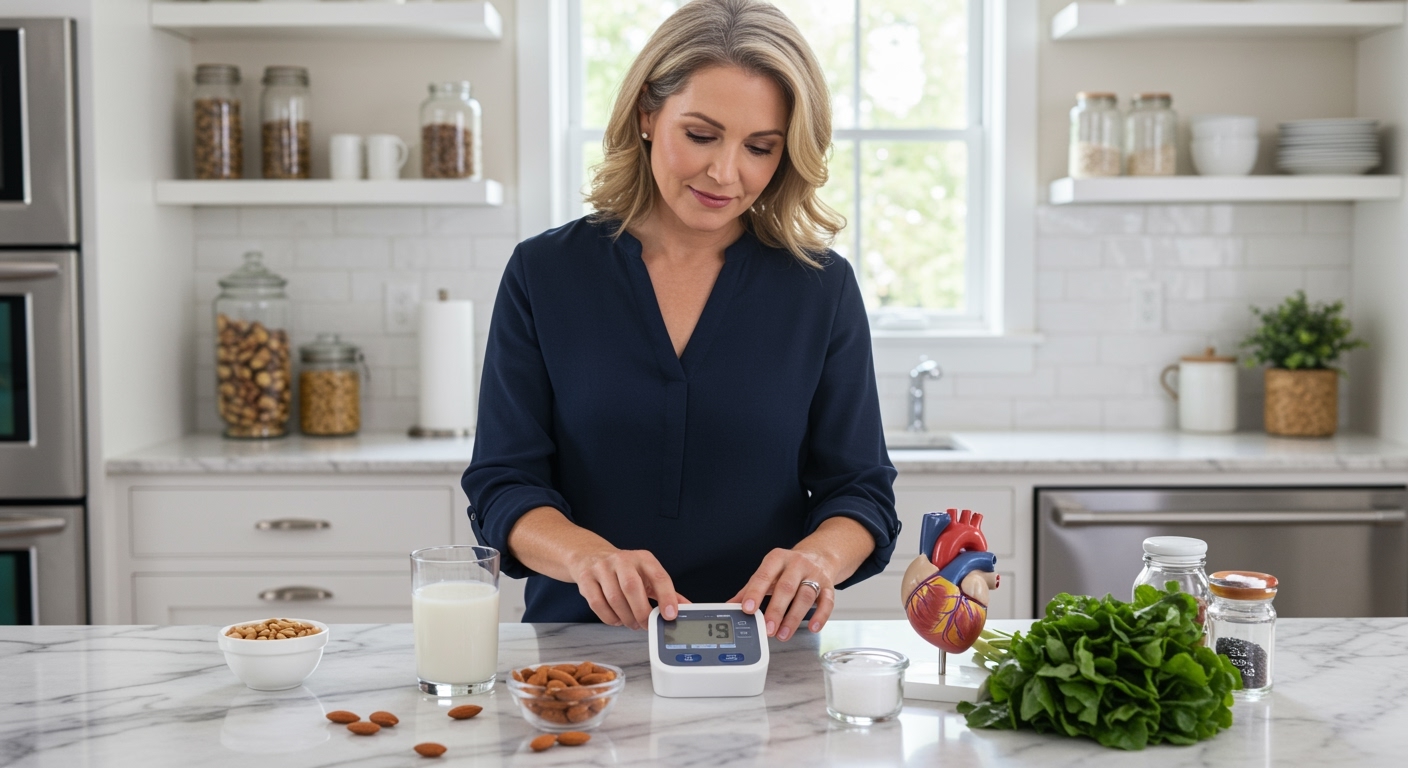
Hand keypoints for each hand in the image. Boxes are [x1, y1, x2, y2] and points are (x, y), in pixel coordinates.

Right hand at [567, 547, 686, 630]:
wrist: (590, 556)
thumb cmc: (624, 570)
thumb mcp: (647, 574)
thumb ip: (666, 591)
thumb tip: (687, 608)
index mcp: (643, 558)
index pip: (658, 576)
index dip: (666, 597)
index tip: (670, 615)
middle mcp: (622, 560)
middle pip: (633, 588)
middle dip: (641, 612)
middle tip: (646, 625)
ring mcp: (602, 568)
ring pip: (615, 599)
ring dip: (626, 617)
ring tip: (632, 623)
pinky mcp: (586, 579)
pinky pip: (598, 605)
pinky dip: (610, 618)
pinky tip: (617, 619)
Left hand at [728, 548, 835, 641]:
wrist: (819, 555)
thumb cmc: (788, 568)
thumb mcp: (768, 572)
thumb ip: (750, 589)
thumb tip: (729, 606)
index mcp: (777, 559)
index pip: (764, 575)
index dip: (755, 592)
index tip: (747, 609)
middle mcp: (796, 564)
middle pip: (786, 587)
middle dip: (776, 610)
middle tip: (767, 629)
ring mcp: (814, 575)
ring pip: (806, 596)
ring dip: (794, 618)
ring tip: (782, 634)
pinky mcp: (828, 586)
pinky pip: (827, 601)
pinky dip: (821, 615)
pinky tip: (812, 627)